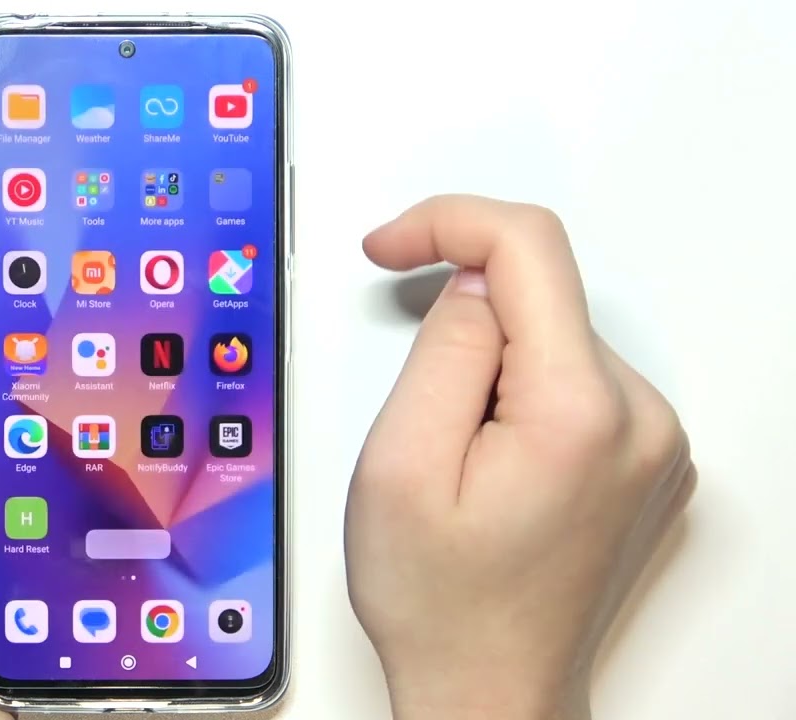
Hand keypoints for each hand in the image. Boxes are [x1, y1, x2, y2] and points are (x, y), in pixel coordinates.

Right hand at [346, 196, 695, 719]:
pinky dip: (517, 398)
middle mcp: (640, 419)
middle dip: (459, 335)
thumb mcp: (398, 464)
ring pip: (549, 341)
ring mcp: (651, 442)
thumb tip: (472, 286)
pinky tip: (491, 470)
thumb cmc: (441, 603)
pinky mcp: (642, 458)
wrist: (488, 689)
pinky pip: (570, 382)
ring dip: (487, 374)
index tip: (390, 246)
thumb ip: (440, 349)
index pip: (528, 248)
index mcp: (580, 412)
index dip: (446, 223)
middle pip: (537, 300)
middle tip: (418, 424)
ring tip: (457, 466)